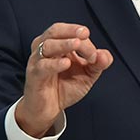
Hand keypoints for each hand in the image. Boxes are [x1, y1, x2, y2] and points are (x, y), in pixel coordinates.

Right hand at [15, 23, 112, 137]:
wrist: (49, 109)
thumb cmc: (65, 87)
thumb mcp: (88, 75)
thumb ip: (98, 64)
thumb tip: (104, 55)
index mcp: (58, 45)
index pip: (69, 33)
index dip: (83, 39)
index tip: (95, 54)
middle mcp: (46, 50)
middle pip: (54, 31)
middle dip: (70, 30)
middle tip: (84, 34)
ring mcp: (38, 62)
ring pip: (47, 46)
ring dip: (63, 44)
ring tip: (77, 44)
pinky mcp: (34, 77)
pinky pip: (42, 67)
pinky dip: (54, 63)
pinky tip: (66, 63)